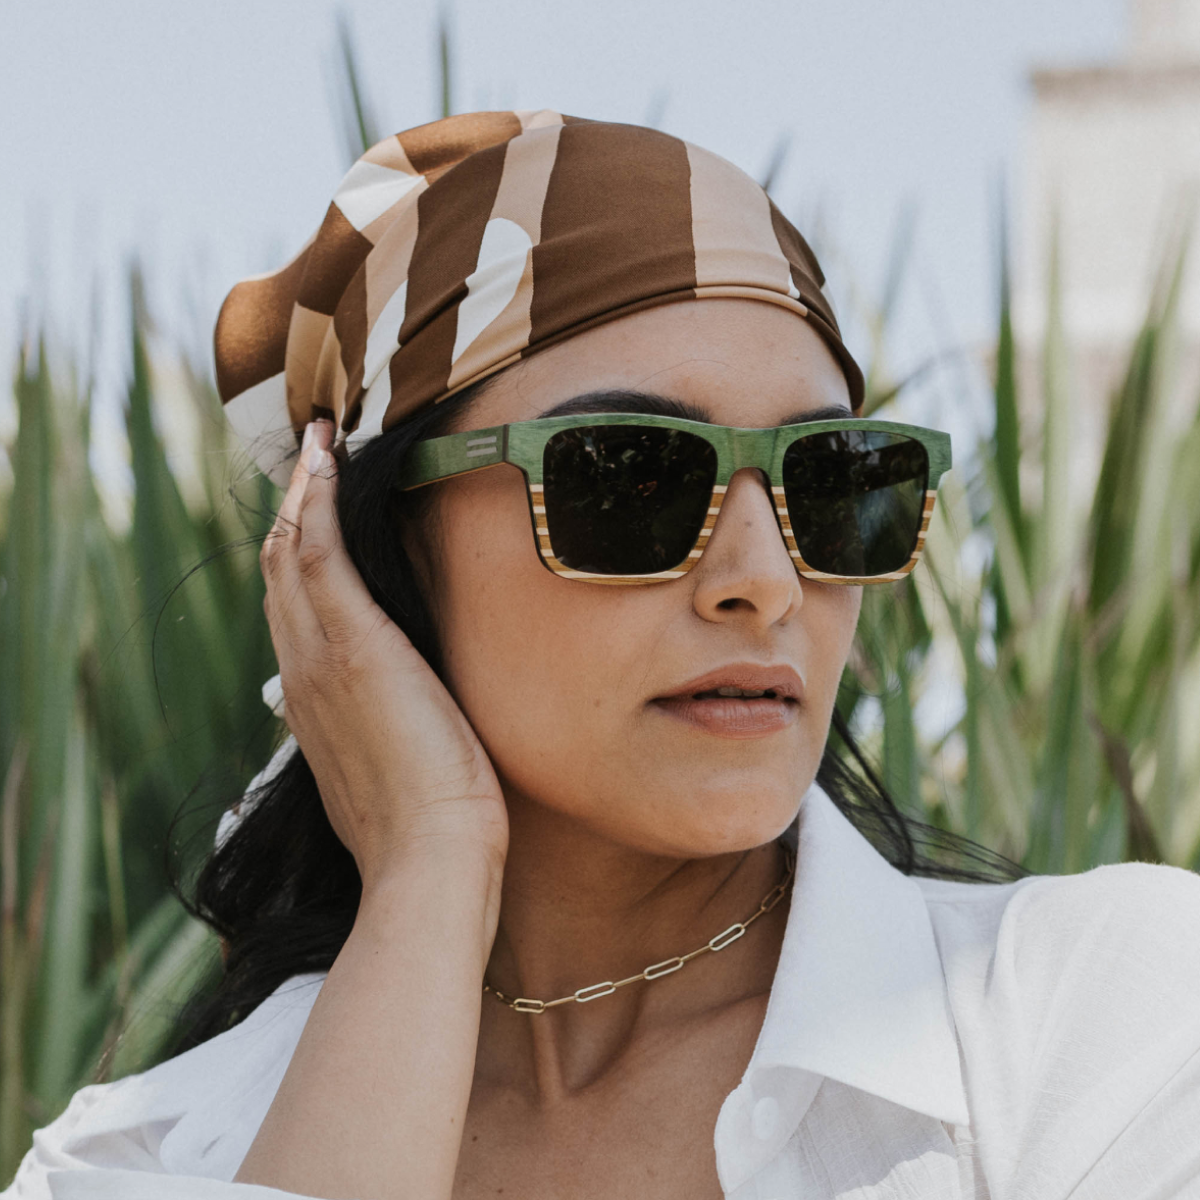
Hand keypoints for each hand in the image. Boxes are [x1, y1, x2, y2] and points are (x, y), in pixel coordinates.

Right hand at [260, 420, 507, 893]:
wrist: (429, 860)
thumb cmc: (428, 829)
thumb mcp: (397, 770)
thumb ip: (386, 732)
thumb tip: (403, 715)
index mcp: (313, 704)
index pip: (294, 612)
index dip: (298, 557)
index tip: (314, 516)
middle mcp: (302, 674)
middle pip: (280, 573)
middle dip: (294, 512)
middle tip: (312, 462)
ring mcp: (319, 656)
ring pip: (291, 552)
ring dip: (304, 494)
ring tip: (320, 445)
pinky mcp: (352, 644)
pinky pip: (318, 551)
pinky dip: (318, 503)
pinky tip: (328, 463)